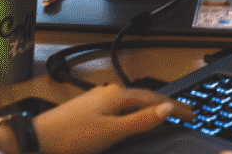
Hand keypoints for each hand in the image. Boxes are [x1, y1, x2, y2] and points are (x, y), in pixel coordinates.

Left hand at [31, 83, 193, 153]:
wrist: (39, 138)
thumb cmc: (73, 137)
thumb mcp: (112, 132)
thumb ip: (141, 120)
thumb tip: (166, 108)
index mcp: (118, 95)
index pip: (155, 98)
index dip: (175, 107)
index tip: (192, 114)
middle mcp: (109, 92)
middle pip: (145, 96)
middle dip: (166, 104)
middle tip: (185, 113)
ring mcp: (99, 98)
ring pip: (133, 101)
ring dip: (151, 106)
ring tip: (165, 113)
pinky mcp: (91, 108)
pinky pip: (122, 106)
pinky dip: (136, 110)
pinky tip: (134, 117)